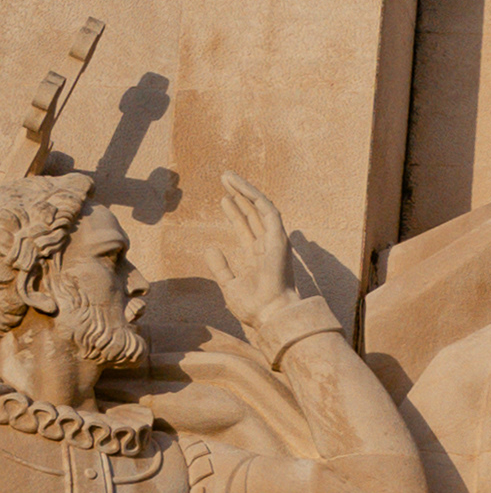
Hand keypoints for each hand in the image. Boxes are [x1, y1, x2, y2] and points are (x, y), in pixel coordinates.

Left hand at [203, 174, 301, 334]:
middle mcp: (268, 245)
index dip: (235, 212)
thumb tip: (210, 248)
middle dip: (239, 195)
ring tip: (228, 177)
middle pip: (252, 213)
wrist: (269, 315)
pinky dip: (253, 197)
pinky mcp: (279, 237)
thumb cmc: (253, 306)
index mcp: (258, 256)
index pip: (246, 227)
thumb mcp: (229, 284)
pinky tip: (240, 187)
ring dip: (244, 190)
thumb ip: (221, 266)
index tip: (224, 198)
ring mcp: (275, 240)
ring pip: (259, 208)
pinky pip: (267, 210)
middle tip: (225, 179)